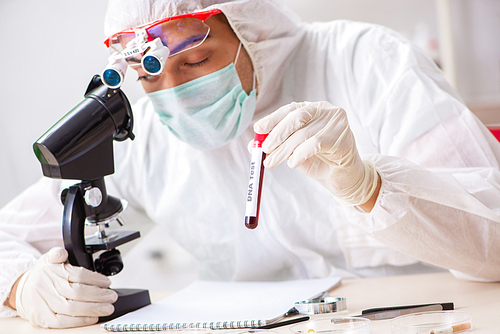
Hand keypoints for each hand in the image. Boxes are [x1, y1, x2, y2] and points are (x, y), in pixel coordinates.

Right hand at [14, 247, 117, 327]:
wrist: (24, 291)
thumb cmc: (43, 276)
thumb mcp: (49, 259)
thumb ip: (57, 253)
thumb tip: (61, 252)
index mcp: (51, 271)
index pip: (78, 275)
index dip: (95, 279)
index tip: (107, 282)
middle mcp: (47, 287)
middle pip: (77, 292)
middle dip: (98, 295)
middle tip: (112, 296)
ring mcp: (44, 304)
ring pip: (72, 308)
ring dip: (93, 308)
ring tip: (107, 307)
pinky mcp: (43, 318)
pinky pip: (62, 322)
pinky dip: (79, 320)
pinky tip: (93, 317)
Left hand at [254, 101, 378, 206]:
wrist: (345, 178)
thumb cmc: (320, 162)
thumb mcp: (294, 151)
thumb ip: (278, 145)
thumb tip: (254, 145)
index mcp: (313, 109)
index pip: (290, 109)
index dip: (273, 119)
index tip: (258, 129)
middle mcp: (326, 111)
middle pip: (297, 117)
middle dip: (277, 134)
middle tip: (264, 150)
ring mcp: (336, 122)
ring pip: (304, 133)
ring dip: (284, 150)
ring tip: (272, 162)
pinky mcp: (343, 137)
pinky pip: (315, 143)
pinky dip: (300, 153)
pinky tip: (292, 163)